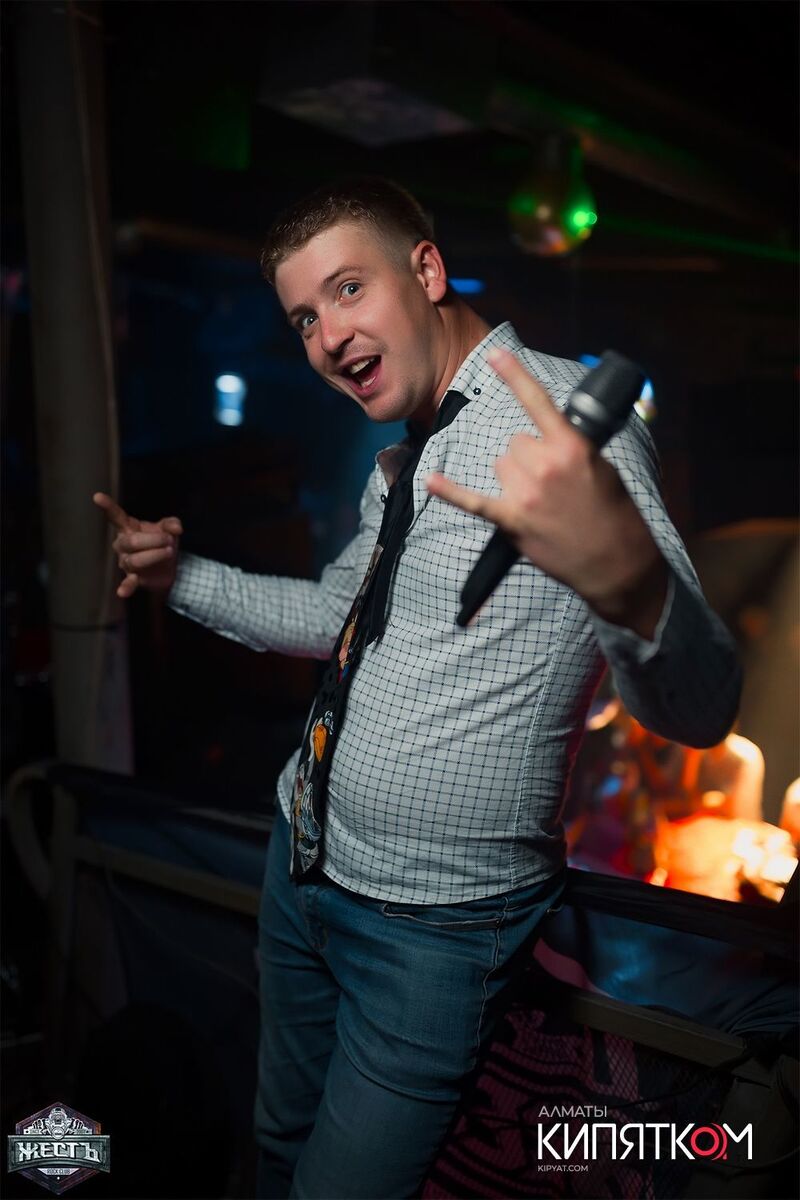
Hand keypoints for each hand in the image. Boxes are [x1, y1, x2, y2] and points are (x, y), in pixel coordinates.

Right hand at [93, 492, 182, 598]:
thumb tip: (177, 528)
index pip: (116, 516)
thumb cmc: (162, 543)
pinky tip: (122, 592)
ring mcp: (125, 562)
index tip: (97, 497)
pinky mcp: (133, 577)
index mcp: (127, 528)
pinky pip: (127, 583)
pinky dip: (125, 587)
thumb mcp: (169, 529)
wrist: (168, 567)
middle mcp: (122, 544)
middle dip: (153, 540)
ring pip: (135, 560)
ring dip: (155, 555)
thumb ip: (171, 524)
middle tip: (169, 541)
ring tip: (169, 552)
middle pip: (132, 541)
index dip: (107, 506)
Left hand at [426, 347, 666, 637]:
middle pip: (514, 442)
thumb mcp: (603, 466)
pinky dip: (451, 492)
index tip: (496, 355)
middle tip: (553, 482)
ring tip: (541, 502)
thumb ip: (571, 447)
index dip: (515, 375)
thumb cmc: (615, 513)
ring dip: (514, 478)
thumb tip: (544, 441)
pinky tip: (431, 481)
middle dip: (528, 456)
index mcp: (572, 446)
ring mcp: (527, 494)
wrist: (618, 561)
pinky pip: (475, 502)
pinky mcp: (514, 521)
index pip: (537, 402)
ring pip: (501, 466)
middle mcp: (546, 465)